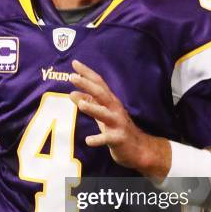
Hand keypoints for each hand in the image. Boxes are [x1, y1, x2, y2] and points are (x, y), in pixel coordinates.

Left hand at [69, 60, 168, 175]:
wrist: (139, 149)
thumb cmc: (116, 128)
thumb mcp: (101, 114)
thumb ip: (89, 103)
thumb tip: (72, 93)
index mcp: (110, 101)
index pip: (98, 83)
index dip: (87, 73)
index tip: (74, 63)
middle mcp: (115, 109)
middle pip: (101, 94)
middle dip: (87, 85)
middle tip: (72, 77)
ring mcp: (118, 124)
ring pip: (105, 114)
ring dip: (93, 108)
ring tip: (80, 104)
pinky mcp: (118, 139)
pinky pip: (107, 139)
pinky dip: (98, 139)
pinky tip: (88, 140)